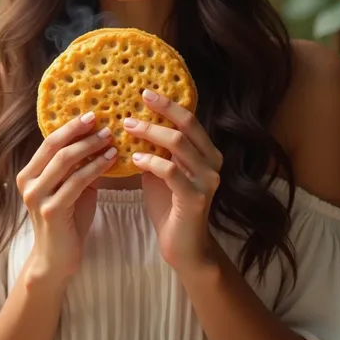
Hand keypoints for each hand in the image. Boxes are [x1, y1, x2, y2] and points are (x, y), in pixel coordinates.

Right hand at [16, 112, 116, 282]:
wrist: (57, 258)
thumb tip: (99, 137)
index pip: (49, 141)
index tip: (92, 114)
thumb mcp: (69, 187)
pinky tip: (111, 159)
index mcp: (29, 173)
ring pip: (65, 161)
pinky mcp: (52, 210)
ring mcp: (37, 196)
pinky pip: (77, 182)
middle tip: (103, 120)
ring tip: (111, 138)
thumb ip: (76, 166)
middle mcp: (28, 182)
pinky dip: (96, 167)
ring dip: (90, 146)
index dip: (70, 126)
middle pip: (54, 146)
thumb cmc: (67, 219)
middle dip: (80, 131)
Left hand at [123, 89, 222, 273]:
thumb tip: (131, 125)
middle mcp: (212, 162)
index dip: (168, 104)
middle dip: (159, 112)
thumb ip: (155, 150)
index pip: (190, 120)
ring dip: (149, 134)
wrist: (184, 247)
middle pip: (186, 126)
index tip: (145, 92)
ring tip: (127, 129)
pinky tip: (134, 160)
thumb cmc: (170, 206)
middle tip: (131, 108)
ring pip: (178, 144)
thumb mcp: (162, 172)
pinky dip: (151, 161)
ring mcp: (207, 180)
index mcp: (207, 153)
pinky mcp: (196, 198)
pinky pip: (170, 171)